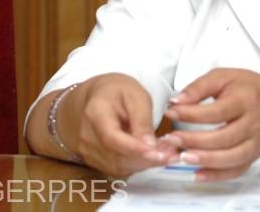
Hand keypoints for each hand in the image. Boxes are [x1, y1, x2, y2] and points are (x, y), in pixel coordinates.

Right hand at [61, 73, 178, 175]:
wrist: (96, 97)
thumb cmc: (117, 92)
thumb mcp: (135, 95)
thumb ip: (142, 119)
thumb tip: (150, 145)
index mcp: (95, 112)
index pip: (112, 138)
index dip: (135, 148)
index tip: (158, 152)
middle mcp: (86, 136)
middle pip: (117, 156)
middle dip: (147, 158)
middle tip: (173, 153)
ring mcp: (88, 150)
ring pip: (120, 166)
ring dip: (146, 163)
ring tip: (169, 154)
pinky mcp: (95, 161)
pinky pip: (119, 168)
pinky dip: (139, 164)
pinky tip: (155, 157)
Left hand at [160, 69, 259, 181]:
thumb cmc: (250, 88)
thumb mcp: (225, 76)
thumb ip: (200, 87)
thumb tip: (177, 101)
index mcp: (246, 99)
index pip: (217, 111)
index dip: (192, 113)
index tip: (172, 111)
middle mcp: (254, 122)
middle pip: (224, 137)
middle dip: (195, 140)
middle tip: (172, 139)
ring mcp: (256, 142)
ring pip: (232, 157)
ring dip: (206, 160)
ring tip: (183, 157)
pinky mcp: (254, 155)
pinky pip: (238, 170)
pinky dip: (218, 175)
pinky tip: (199, 173)